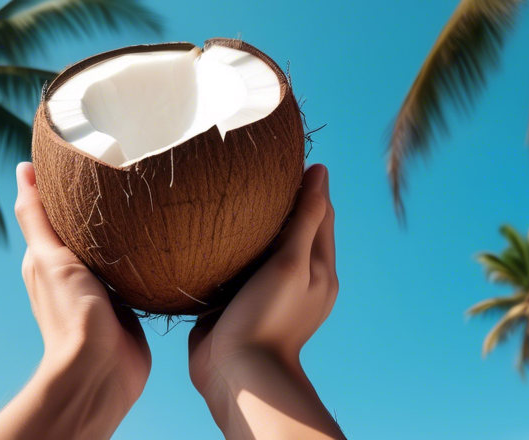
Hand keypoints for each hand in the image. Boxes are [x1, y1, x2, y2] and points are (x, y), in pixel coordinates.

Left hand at [0, 162, 149, 439]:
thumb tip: (23, 170)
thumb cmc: (70, 313)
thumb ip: (36, 217)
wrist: (101, 369)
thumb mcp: (48, 256)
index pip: (55, 211)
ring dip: (127, 228)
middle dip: (100, 202)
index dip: (65, 184)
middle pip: (88, 227)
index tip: (84, 150)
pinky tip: (161, 238)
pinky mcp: (130, 302)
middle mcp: (75, 271)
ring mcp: (103, 288)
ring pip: (115, 247)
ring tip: (148, 196)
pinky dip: (146, 254)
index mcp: (49, 258)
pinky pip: (138, 270)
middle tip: (124, 165)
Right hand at [188, 164, 342, 439]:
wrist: (237, 372)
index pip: (320, 212)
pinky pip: (233, 265)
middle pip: (291, 225)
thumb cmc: (269, 317)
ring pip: (259, 244)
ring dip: (248, 223)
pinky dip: (227, 247)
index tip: (286, 155)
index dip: (308, 183)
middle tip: (251, 168)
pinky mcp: (236, 300)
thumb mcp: (294, 262)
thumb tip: (320, 172)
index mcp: (319, 267)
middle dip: (277, 199)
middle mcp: (295, 276)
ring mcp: (264, 288)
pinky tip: (208, 232)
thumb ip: (307, 218)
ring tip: (226, 192)